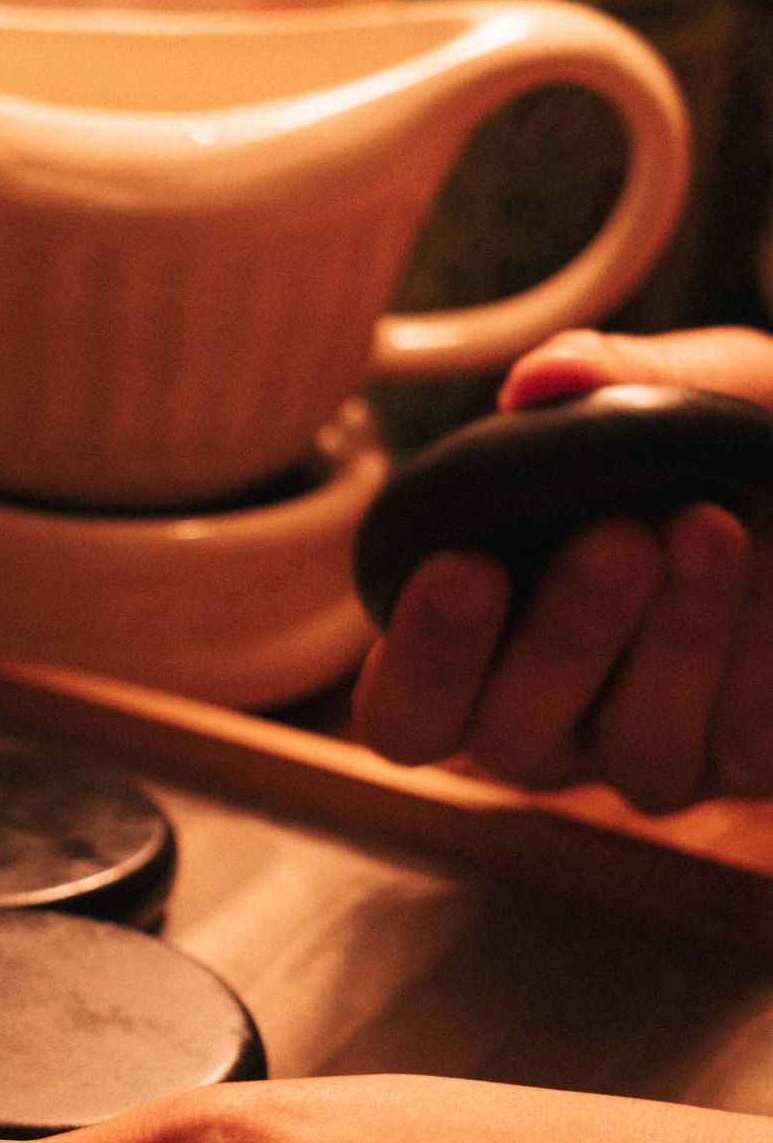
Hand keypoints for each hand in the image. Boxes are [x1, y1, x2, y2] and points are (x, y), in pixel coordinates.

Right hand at [352, 327, 772, 810]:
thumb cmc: (724, 438)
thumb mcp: (682, 387)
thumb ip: (608, 377)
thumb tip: (544, 378)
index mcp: (473, 646)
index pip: (405, 709)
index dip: (421, 656)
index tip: (461, 565)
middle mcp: (544, 725)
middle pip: (510, 734)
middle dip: (563, 633)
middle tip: (616, 536)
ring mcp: (645, 756)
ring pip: (637, 743)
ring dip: (674, 634)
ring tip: (710, 527)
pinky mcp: (740, 765)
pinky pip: (741, 733)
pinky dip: (759, 643)